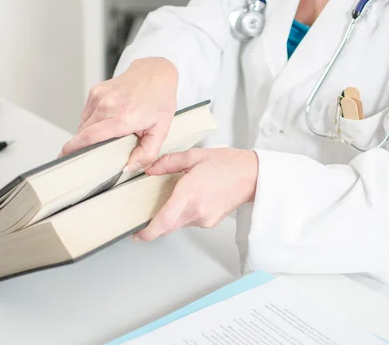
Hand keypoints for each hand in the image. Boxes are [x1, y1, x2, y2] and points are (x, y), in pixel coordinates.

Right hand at [60, 57, 177, 169]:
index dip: (74, 149)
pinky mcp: (95, 91)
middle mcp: (108, 105)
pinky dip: (91, 123)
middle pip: (83, 133)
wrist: (156, 74)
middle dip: (80, 146)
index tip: (64, 158)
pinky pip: (86, 114)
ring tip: (105, 135)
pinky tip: (105, 122)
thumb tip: (128, 168)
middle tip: (87, 157)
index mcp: (123, 117)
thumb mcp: (161, 131)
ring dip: (88, 134)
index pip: (90, 136)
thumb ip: (146, 154)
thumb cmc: (159, 101)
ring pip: (83, 124)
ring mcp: (99, 96)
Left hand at [134, 148, 258, 240]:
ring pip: (178, 225)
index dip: (147, 232)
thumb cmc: (227, 164)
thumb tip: (150, 169)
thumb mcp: (194, 156)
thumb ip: (168, 162)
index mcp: (189, 193)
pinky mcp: (210, 222)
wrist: (252, 176)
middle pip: (167, 227)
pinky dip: (184, 214)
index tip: (136, 234)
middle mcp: (196, 210)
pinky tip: (190, 200)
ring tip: (174, 199)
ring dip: (170, 217)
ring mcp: (204, 219)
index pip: (163, 221)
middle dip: (154, 225)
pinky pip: (189, 222)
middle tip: (145, 216)